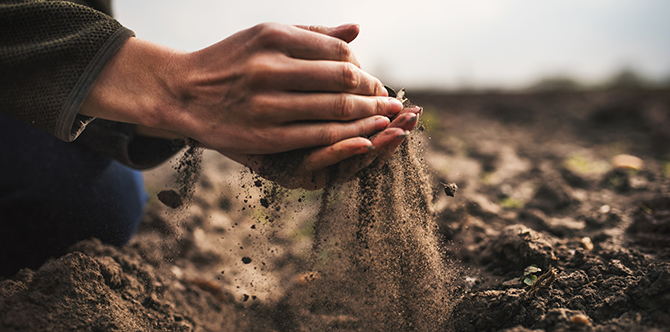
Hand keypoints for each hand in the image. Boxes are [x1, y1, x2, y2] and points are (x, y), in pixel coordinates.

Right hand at [80, 23, 409, 187]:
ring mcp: (266, 104)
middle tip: (390, 102)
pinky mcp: (264, 135)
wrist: (183, 93)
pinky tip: (363, 138)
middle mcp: (269, 67)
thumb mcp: (264, 36)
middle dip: (373, 93)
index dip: (363, 68)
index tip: (372, 81)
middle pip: (342, 79)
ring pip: (334, 110)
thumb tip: (356, 32)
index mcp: (273, 37)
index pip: (337, 52)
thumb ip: (311, 35)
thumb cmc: (231, 62)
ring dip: (368, 116)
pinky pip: (317, 136)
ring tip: (386, 120)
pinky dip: (347, 138)